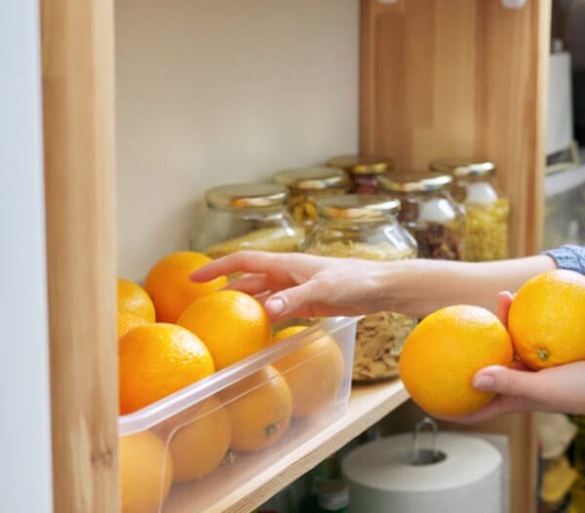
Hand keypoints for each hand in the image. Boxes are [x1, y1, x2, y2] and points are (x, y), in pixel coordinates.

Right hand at [191, 250, 393, 319]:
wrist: (380, 287)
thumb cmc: (355, 280)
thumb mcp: (323, 288)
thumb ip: (294, 298)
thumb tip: (266, 309)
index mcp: (286, 264)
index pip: (244, 262)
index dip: (217, 267)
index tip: (193, 278)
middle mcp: (287, 275)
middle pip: (248, 282)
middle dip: (224, 291)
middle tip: (201, 309)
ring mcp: (296, 290)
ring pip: (262, 298)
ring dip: (244, 307)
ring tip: (222, 324)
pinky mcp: (307, 304)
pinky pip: (278, 310)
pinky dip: (264, 319)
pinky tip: (255, 332)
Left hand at [447, 292, 584, 423]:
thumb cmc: (581, 392)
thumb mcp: (542, 388)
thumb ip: (508, 382)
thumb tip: (472, 378)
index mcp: (512, 398)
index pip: (473, 408)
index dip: (449, 406)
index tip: (425, 394)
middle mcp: (519, 382)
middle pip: (485, 368)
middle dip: (467, 355)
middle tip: (451, 331)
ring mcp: (534, 366)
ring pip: (507, 343)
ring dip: (499, 323)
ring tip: (499, 297)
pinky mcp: (550, 350)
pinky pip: (529, 330)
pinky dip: (523, 315)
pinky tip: (520, 294)